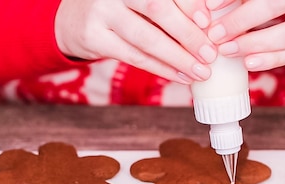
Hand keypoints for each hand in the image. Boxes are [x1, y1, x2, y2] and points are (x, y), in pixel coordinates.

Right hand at [55, 0, 217, 83]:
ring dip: (177, 58)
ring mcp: (101, 12)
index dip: (189, 4)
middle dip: (187, 34)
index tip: (208, 22)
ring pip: (145, 38)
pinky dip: (160, 68)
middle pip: (157, 9)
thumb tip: (207, 23)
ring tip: (200, 72)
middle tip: (210, 53)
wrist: (74, 17)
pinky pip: (134, 57)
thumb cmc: (122, 5)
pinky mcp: (93, 38)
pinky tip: (179, 75)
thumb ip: (171, 4)